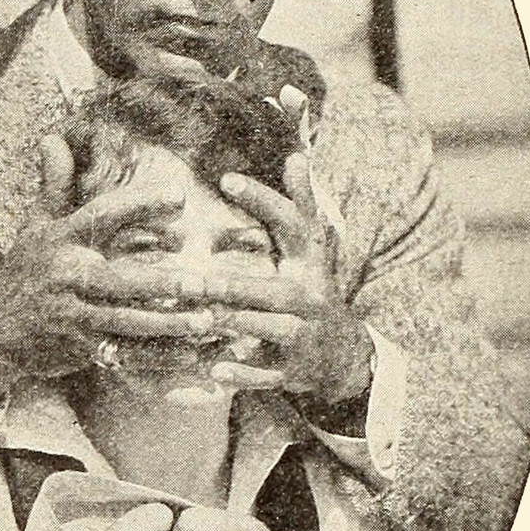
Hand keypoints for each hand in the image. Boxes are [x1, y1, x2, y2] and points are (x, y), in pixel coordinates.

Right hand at [0, 134, 215, 388]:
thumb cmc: (24, 272)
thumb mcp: (35, 225)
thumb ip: (53, 184)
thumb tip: (51, 137)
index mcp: (61, 239)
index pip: (103, 215)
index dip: (141, 204)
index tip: (181, 196)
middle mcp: (66, 276)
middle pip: (118, 280)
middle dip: (161, 283)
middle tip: (202, 282)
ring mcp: (71, 316)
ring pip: (124, 322)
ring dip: (167, 325)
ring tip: (207, 322)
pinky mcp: (77, 349)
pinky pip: (123, 354)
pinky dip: (158, 357)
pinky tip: (191, 354)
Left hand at [205, 153, 373, 404]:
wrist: (343, 356)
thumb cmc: (312, 293)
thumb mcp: (312, 251)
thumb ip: (303, 205)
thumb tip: (297, 157)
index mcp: (309, 264)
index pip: (292, 224)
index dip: (262, 200)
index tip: (226, 178)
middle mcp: (308, 298)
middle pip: (268, 289)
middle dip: (228, 285)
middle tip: (187, 279)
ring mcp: (302, 336)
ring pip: (267, 329)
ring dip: (233, 324)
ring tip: (199, 318)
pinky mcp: (292, 370)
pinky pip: (266, 374)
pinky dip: (242, 374)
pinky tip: (215, 370)